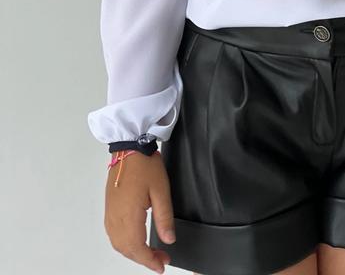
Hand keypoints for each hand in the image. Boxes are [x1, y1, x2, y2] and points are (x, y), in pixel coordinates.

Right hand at [104, 151, 175, 273]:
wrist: (129, 149)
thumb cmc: (145, 166)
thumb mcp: (161, 191)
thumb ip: (164, 217)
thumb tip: (168, 239)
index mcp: (129, 215)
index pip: (138, 248)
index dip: (150, 261)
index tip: (162, 266)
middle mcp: (116, 218)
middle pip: (127, 250)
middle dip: (144, 259)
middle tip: (161, 260)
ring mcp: (110, 214)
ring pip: (119, 244)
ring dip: (134, 253)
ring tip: (151, 253)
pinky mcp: (109, 209)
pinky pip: (114, 235)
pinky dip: (125, 244)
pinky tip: (135, 242)